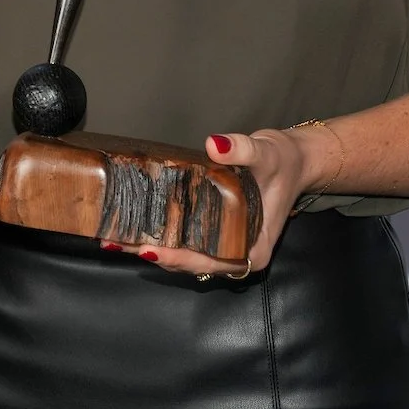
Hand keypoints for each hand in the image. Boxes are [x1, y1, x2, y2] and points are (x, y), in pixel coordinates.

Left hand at [127, 127, 332, 278]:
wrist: (293, 160)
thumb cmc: (284, 161)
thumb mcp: (268, 153)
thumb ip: (243, 150)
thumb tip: (216, 145)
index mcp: (253, 249)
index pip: (214, 263)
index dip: (182, 260)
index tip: (153, 251)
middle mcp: (237, 254)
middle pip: (191, 263)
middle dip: (155, 254)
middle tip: (116, 241)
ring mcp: (224, 246)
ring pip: (184, 255)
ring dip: (151, 247)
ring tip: (115, 237)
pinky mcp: (213, 233)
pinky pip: (184, 240)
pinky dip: (160, 235)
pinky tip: (132, 225)